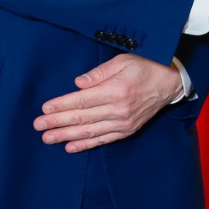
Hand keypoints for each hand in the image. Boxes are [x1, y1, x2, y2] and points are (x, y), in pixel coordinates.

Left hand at [33, 54, 181, 152]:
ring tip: (48, 138)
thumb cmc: (145, 67)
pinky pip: (103, 139)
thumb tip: (78, 83)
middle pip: (82, 118)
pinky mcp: (127, 130)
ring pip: (89, 132)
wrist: (170, 83)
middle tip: (38, 126)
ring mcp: (123, 123)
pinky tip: (70, 146)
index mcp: (115, 91)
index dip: (61, 105)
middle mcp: (118, 110)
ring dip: (66, 136)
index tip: (45, 109)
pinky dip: (86, 145)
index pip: (82, 100)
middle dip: (57, 122)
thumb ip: (98, 73)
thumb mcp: (122, 61)